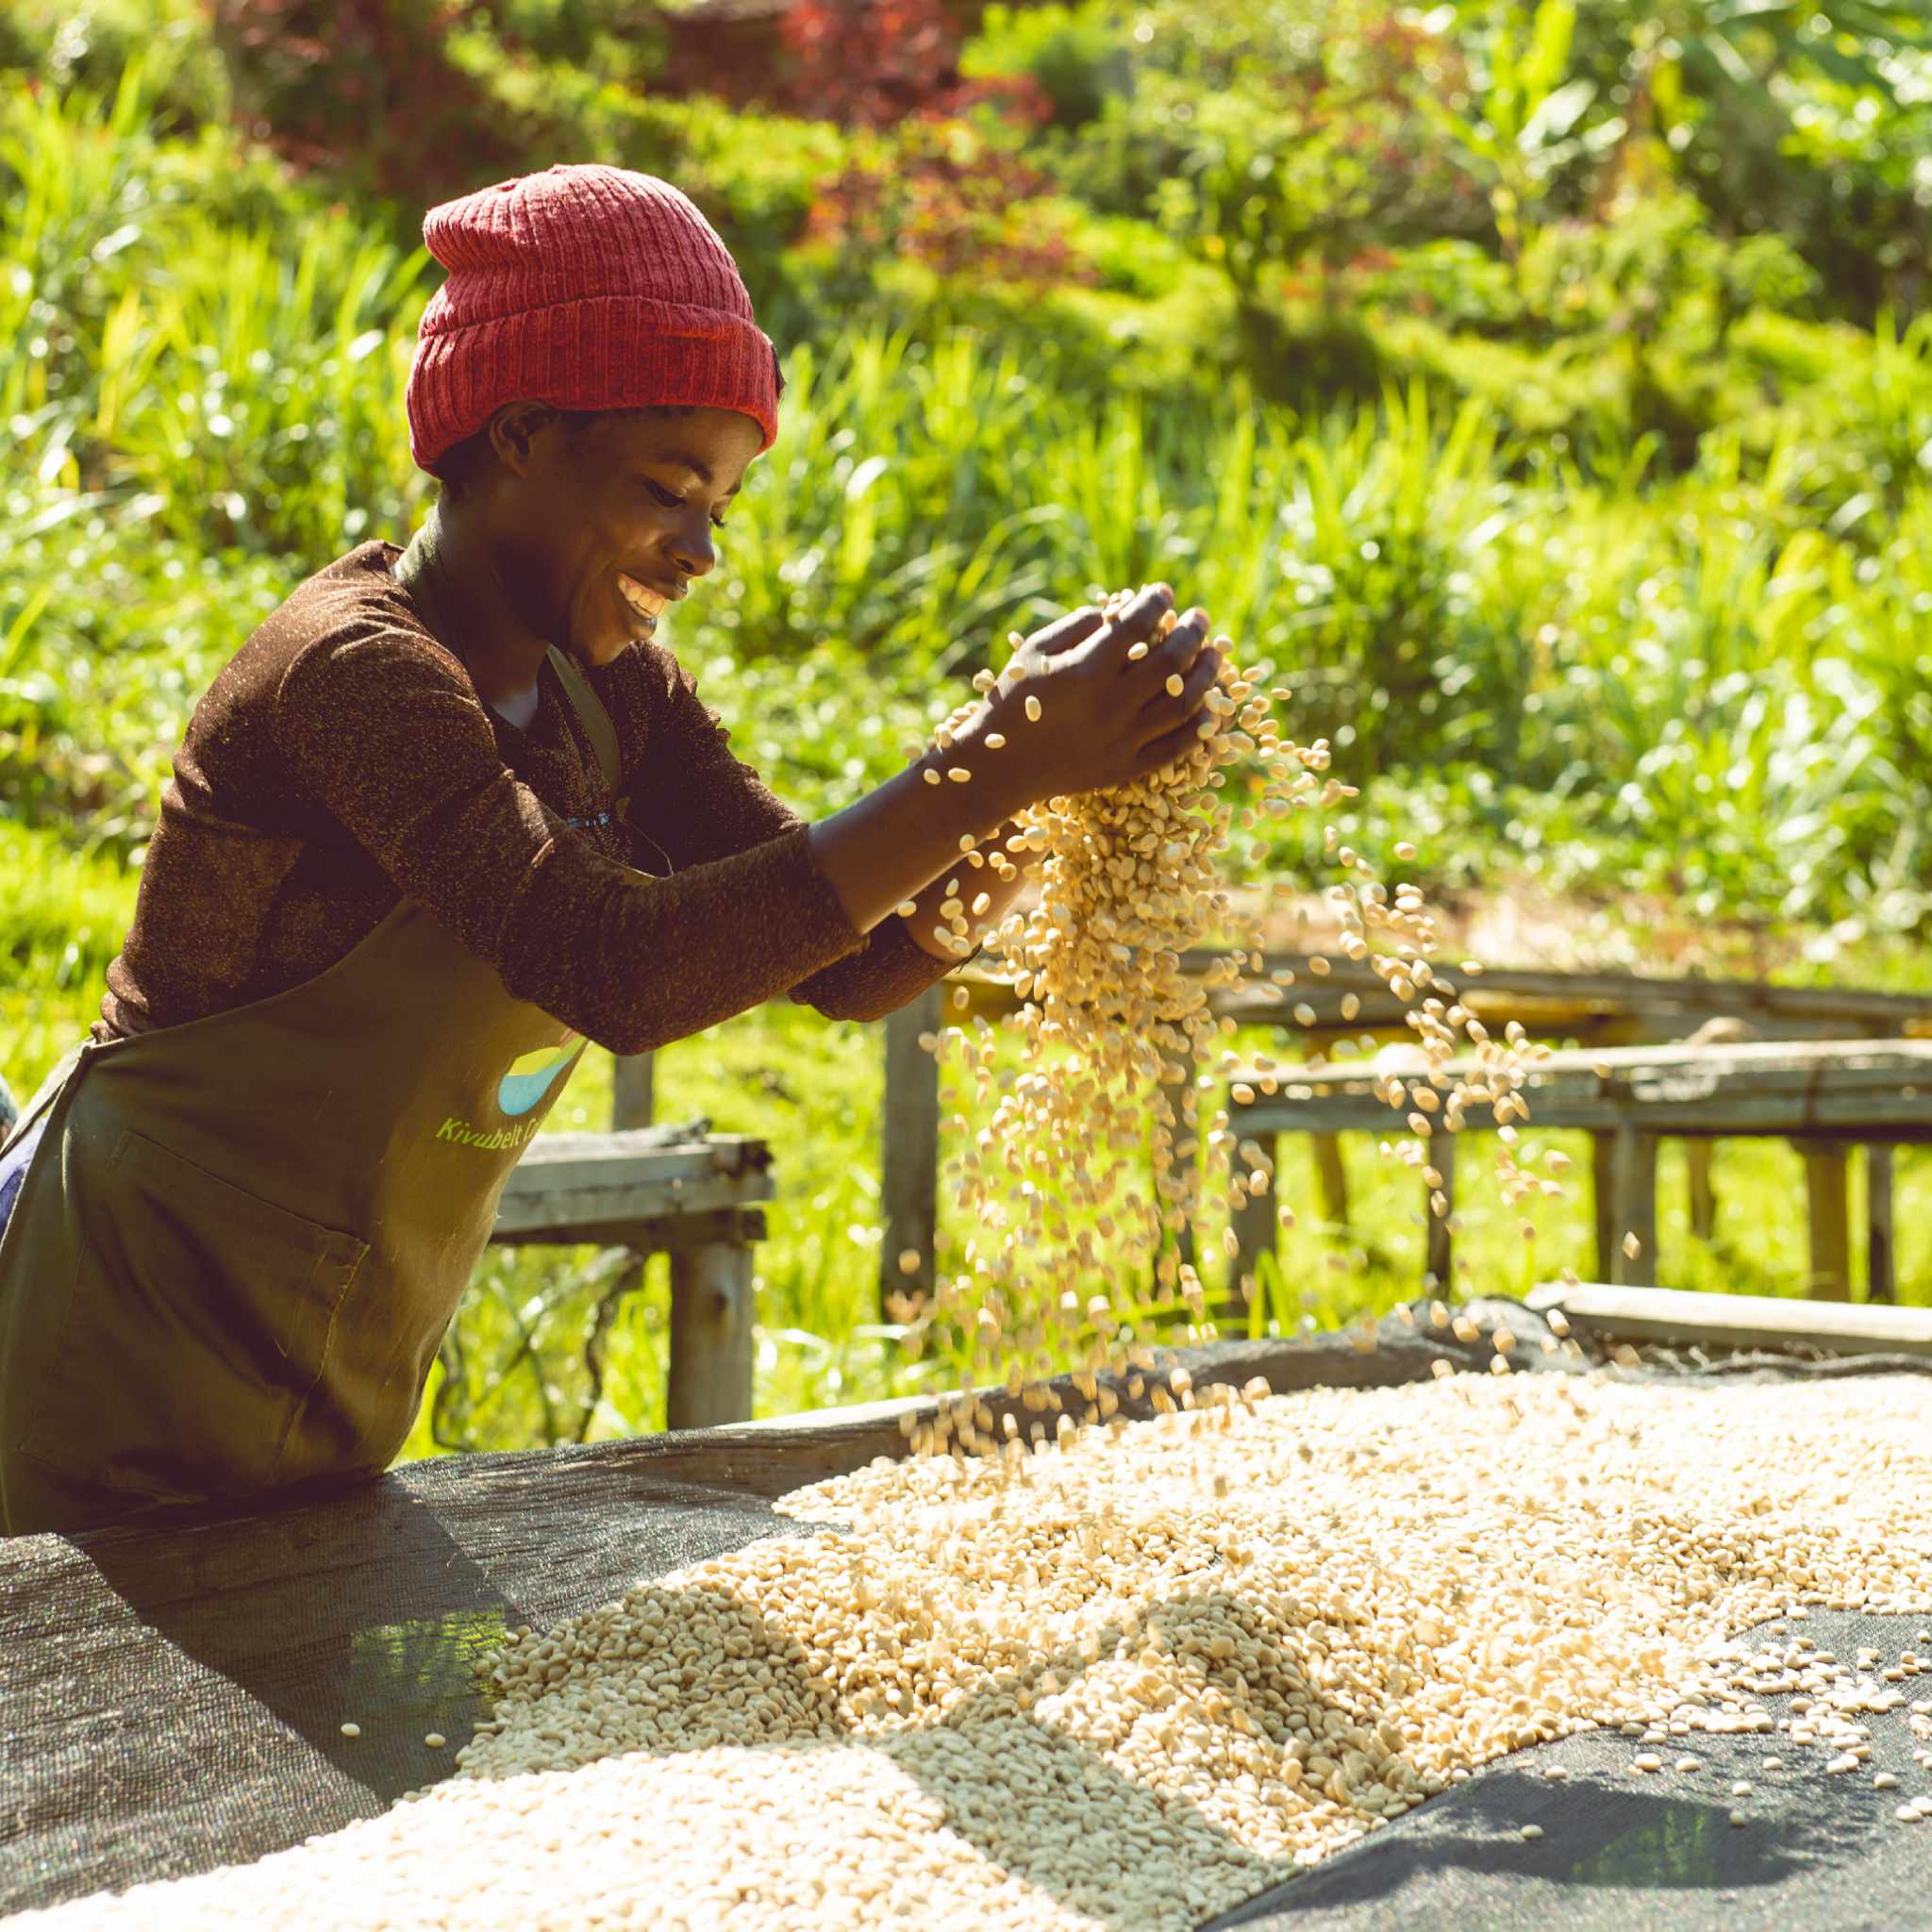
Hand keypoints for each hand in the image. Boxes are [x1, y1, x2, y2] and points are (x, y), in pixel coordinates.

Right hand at [975, 584, 1223, 801]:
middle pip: (1171, 661)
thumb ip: (1080, 625)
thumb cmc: (1011, 701)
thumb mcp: (1034, 652)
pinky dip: (1198, 725)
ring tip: (1214, 654)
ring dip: (1206, 675)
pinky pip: (1176, 746)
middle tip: (1199, 617)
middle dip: (1192, 632)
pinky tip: (1207, 705)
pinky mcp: (1125, 768)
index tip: (1165, 592)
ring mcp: (1121, 740)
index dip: (1156, 603)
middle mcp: (1110, 705)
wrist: (998, 769)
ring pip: (1183, 704)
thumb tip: (1125, 610)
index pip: (1137, 625)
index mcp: (1085, 670)